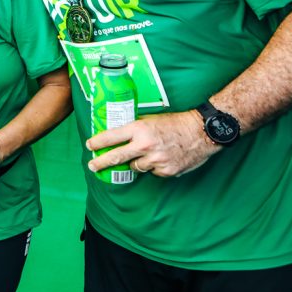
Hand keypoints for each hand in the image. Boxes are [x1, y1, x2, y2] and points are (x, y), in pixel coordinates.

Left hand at [86, 111, 218, 177]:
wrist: (202, 131)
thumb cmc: (176, 122)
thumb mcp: (151, 119)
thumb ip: (135, 128)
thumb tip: (119, 134)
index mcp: (139, 129)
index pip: (111, 137)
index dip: (98, 142)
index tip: (89, 146)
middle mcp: (145, 145)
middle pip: (116, 157)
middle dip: (101, 162)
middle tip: (92, 166)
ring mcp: (155, 160)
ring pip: (135, 166)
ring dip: (137, 162)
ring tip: (149, 153)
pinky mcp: (166, 171)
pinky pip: (152, 172)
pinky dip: (154, 167)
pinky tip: (163, 157)